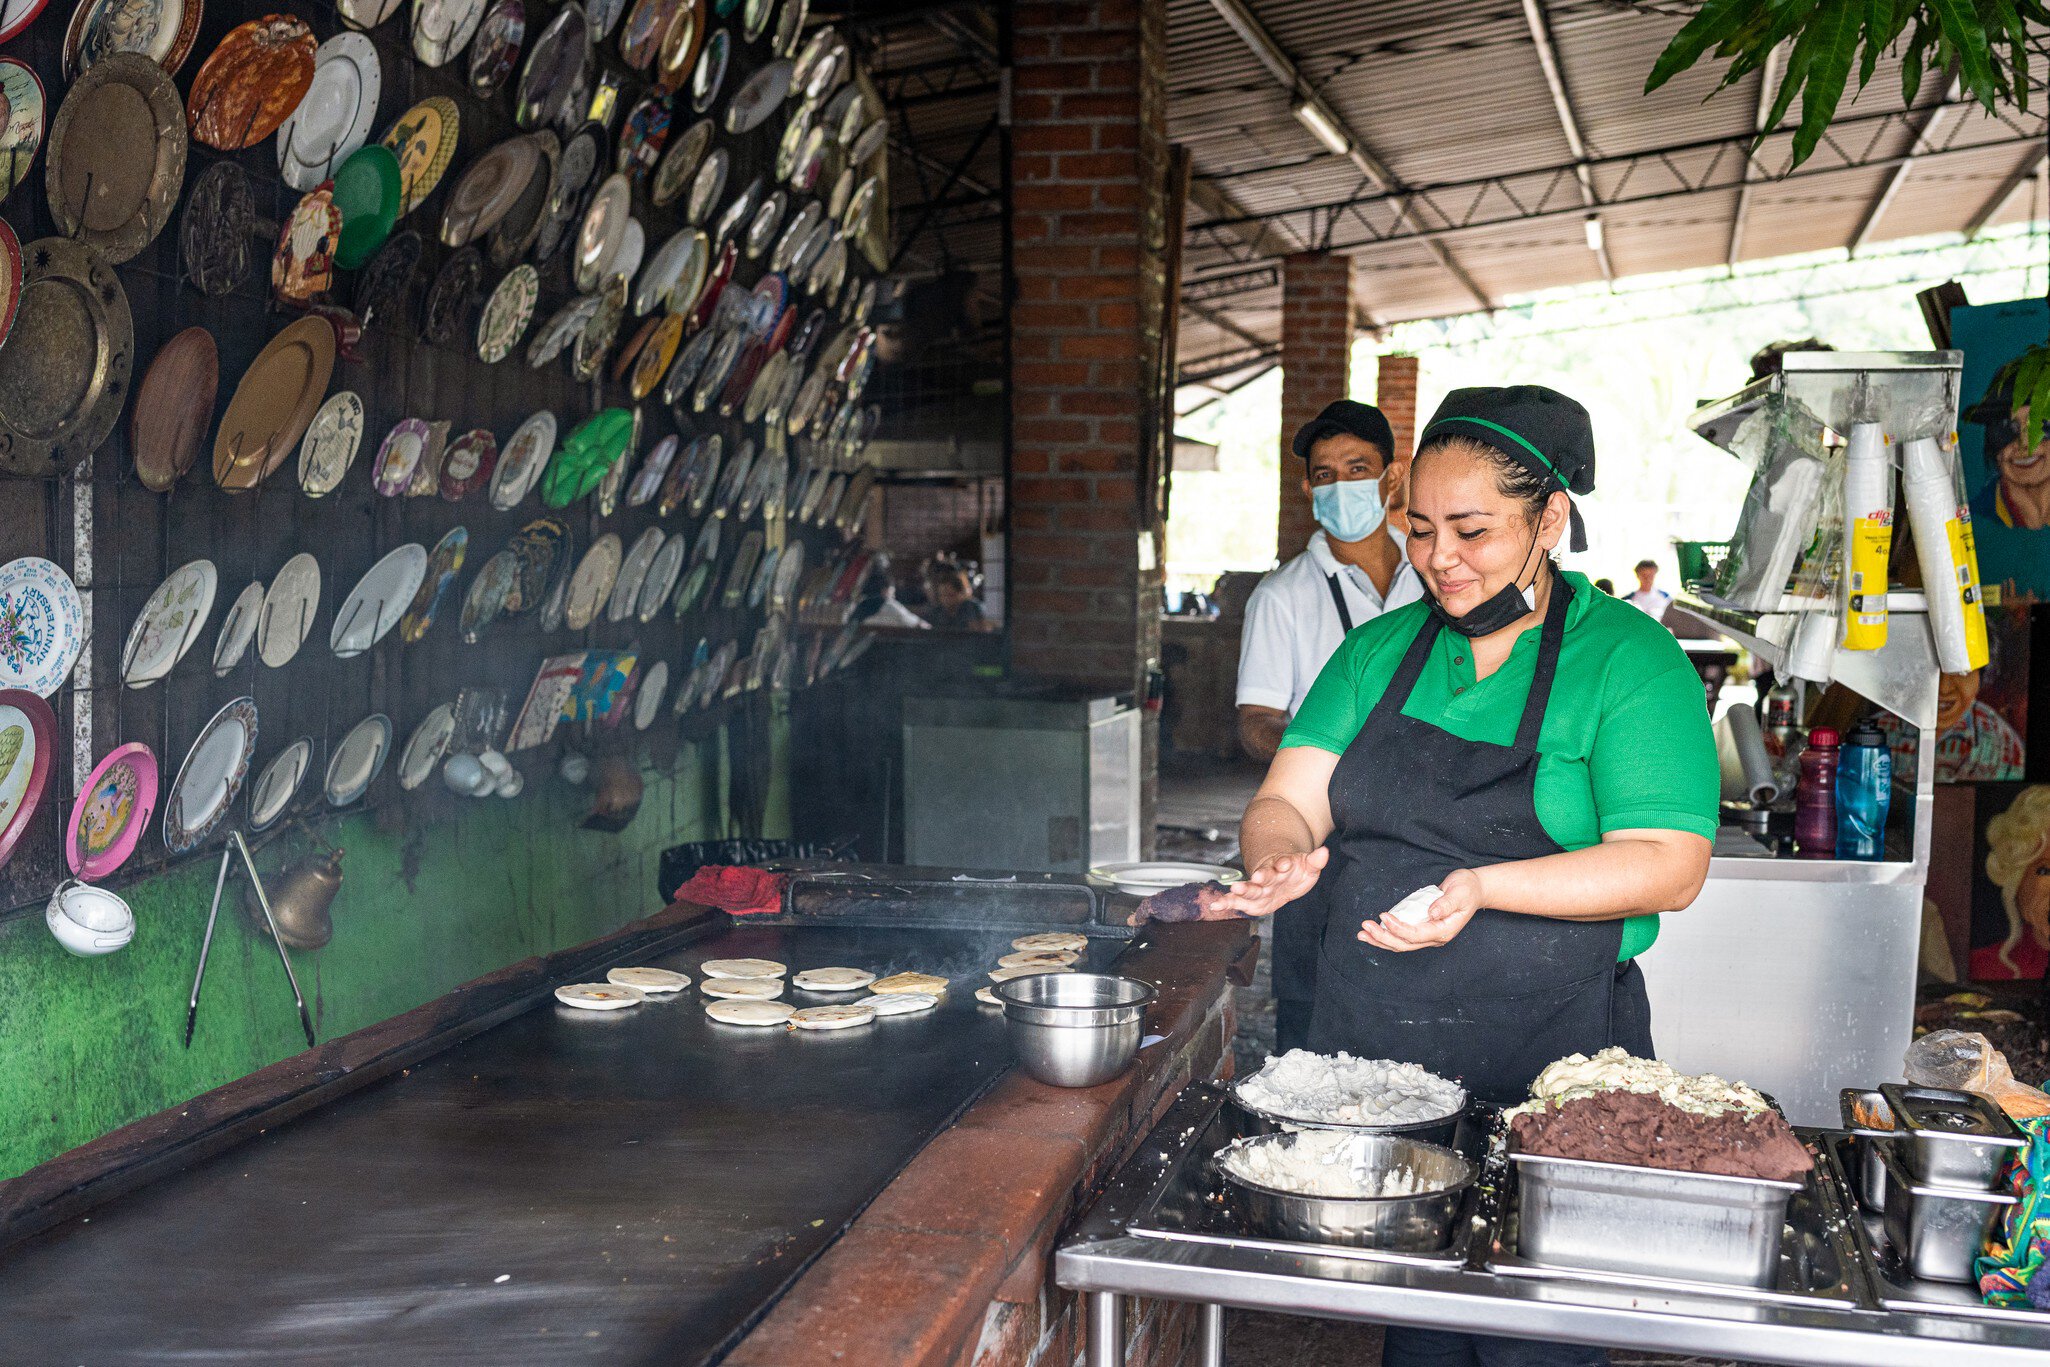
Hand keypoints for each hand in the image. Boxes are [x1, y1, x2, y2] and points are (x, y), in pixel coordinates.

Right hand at [1204, 847, 1328, 918]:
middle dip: (1261, 876)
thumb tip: (1325, 851)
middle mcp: (1268, 875)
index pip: (1282, 862)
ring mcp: (1258, 887)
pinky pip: (1236, 900)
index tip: (1284, 863)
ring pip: (1249, 887)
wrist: (1279, 873)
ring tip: (1234, 889)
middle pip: (1264, 875)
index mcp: (1282, 865)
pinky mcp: (1250, 899)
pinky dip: (1226, 902)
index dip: (1283, 863)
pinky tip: (1216, 905)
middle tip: (1258, 876)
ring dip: (1242, 888)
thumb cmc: (1294, 871)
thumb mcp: (1308, 866)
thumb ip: (1316, 860)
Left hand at [1359, 867, 1480, 951]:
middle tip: (1364, 927)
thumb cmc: (1467, 889)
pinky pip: (1402, 938)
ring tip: (1362, 934)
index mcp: (1444, 930)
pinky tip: (1373, 933)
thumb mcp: (1460, 892)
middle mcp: (1435, 937)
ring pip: (1401, 944)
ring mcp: (1428, 936)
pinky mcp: (1422, 930)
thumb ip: (1447, 903)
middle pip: (1405, 944)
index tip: (1383, 915)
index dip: (1398, 928)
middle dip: (1383, 937)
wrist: (1474, 891)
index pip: (1416, 934)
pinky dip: (1386, 936)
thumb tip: (1432, 913)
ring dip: (1380, 940)